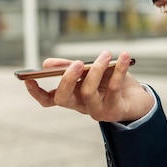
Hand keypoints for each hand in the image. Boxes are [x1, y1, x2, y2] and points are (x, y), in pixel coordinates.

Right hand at [24, 50, 154, 122]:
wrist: (139, 98)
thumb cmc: (112, 82)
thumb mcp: (91, 71)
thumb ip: (71, 67)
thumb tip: (47, 64)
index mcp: (72, 96)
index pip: (48, 99)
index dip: (36, 92)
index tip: (28, 79)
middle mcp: (81, 106)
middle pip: (63, 98)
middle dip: (67, 79)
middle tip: (75, 63)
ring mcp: (97, 111)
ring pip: (88, 92)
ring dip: (95, 70)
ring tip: (105, 54)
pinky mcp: (114, 112)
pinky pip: (113, 89)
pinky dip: (118, 70)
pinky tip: (123, 58)